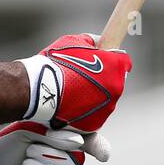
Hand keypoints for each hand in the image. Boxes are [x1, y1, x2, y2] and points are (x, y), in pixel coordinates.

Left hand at [0, 123, 111, 164]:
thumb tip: (78, 142)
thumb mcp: (29, 129)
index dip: (99, 148)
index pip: (93, 143)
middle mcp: (70, 163)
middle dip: (48, 157)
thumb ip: (54, 133)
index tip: (102, 155)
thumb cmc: (12, 140)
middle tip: (29, 152)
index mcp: (68, 141)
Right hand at [16, 33, 131, 131]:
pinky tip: (71, 102)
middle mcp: (116, 89)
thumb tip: (98, 41)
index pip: (123, 61)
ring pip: (104, 100)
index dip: (113, 59)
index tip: (104, 59)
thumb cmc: (57, 63)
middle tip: (82, 76)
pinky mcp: (94, 123)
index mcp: (115, 67)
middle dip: (102, 79)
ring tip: (73, 90)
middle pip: (114, 82)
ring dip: (94, 95)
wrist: (40, 89)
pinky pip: (93, 114)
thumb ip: (92, 41)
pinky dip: (85, 109)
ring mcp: (106, 109)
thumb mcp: (74, 41)